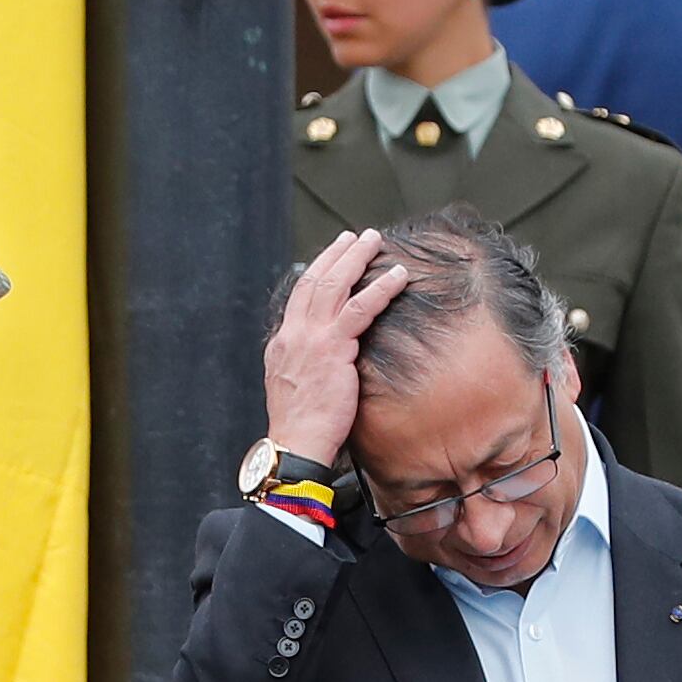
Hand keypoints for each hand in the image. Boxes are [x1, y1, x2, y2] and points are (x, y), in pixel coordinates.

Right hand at [263, 230, 410, 464]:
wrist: (296, 445)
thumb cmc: (300, 428)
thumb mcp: (296, 388)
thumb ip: (308, 365)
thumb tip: (325, 361)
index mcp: (283, 343)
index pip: (300, 296)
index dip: (318, 272)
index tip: (333, 257)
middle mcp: (293, 334)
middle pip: (315, 280)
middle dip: (336, 253)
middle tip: (355, 237)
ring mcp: (311, 338)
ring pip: (335, 284)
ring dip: (357, 257)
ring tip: (374, 240)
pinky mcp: (333, 348)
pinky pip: (359, 308)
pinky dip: (380, 288)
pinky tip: (397, 275)